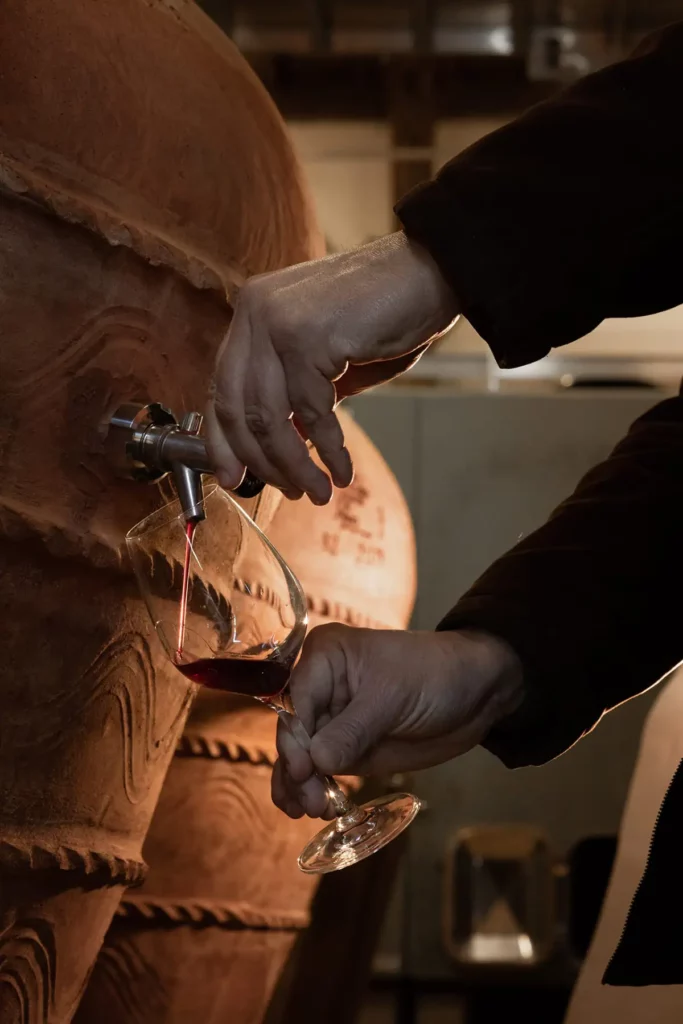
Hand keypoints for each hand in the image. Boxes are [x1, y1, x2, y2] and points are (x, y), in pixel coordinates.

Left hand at [205, 232, 458, 504]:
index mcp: (252, 312)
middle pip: (236, 408)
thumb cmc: (384, 314)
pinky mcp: (308, 338)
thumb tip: (278, 450)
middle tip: (287, 492)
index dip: (223, 441)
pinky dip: (328, 450)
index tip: (234, 479)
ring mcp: (277, 323)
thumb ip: (294, 395)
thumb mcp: (326, 358)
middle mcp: (255, 312)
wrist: (432, 272)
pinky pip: (312, 414)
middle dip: (260, 461)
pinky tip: (341, 469)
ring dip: (295, 466)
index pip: (220, 387)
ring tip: (318, 492)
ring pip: (270, 418)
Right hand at [271, 624, 523, 819]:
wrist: (476, 690)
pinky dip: (313, 788)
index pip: (296, 701)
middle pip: (293, 732)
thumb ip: (352, 730)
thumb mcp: (392, 698)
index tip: (303, 771)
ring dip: (300, 784)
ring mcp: (332, 718)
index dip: (295, 738)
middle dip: (298, 768)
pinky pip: (320, 768)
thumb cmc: (434, 675)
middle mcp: (320, 685)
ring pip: (301, 754)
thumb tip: (316, 762)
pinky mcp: (346, 746)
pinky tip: (308, 808)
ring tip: (311, 811)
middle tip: (312, 803)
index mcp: (325, 656)